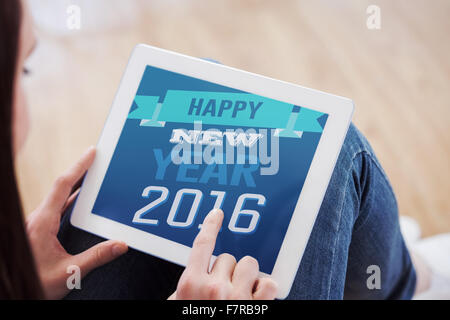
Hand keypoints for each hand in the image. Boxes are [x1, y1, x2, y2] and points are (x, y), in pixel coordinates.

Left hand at [26, 146, 127, 298]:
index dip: (79, 167)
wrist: (14, 290)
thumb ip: (96, 257)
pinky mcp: (38, 230)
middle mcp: (37, 219)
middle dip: (79, 171)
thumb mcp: (69, 272)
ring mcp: (36, 223)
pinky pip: (56, 207)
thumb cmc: (35, 282)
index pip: (62, 186)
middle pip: (61, 187)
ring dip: (75, 184)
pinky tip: (81, 202)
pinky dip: (71, 198)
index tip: (91, 153)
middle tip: (97, 159)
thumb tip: (121, 245)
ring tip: (93, 176)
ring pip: (57, 197)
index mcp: (42, 222)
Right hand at [169, 209, 277, 299]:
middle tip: (222, 291)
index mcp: (191, 285)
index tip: (217, 214)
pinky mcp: (257, 308)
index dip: (211, 225)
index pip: (202, 244)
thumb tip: (195, 273)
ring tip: (239, 294)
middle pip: (227, 257)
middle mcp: (214, 289)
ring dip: (246, 277)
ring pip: (249, 265)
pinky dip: (265, 288)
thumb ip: (186, 285)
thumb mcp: (177, 304)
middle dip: (226, 271)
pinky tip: (256, 297)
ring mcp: (237, 298)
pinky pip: (269, 283)